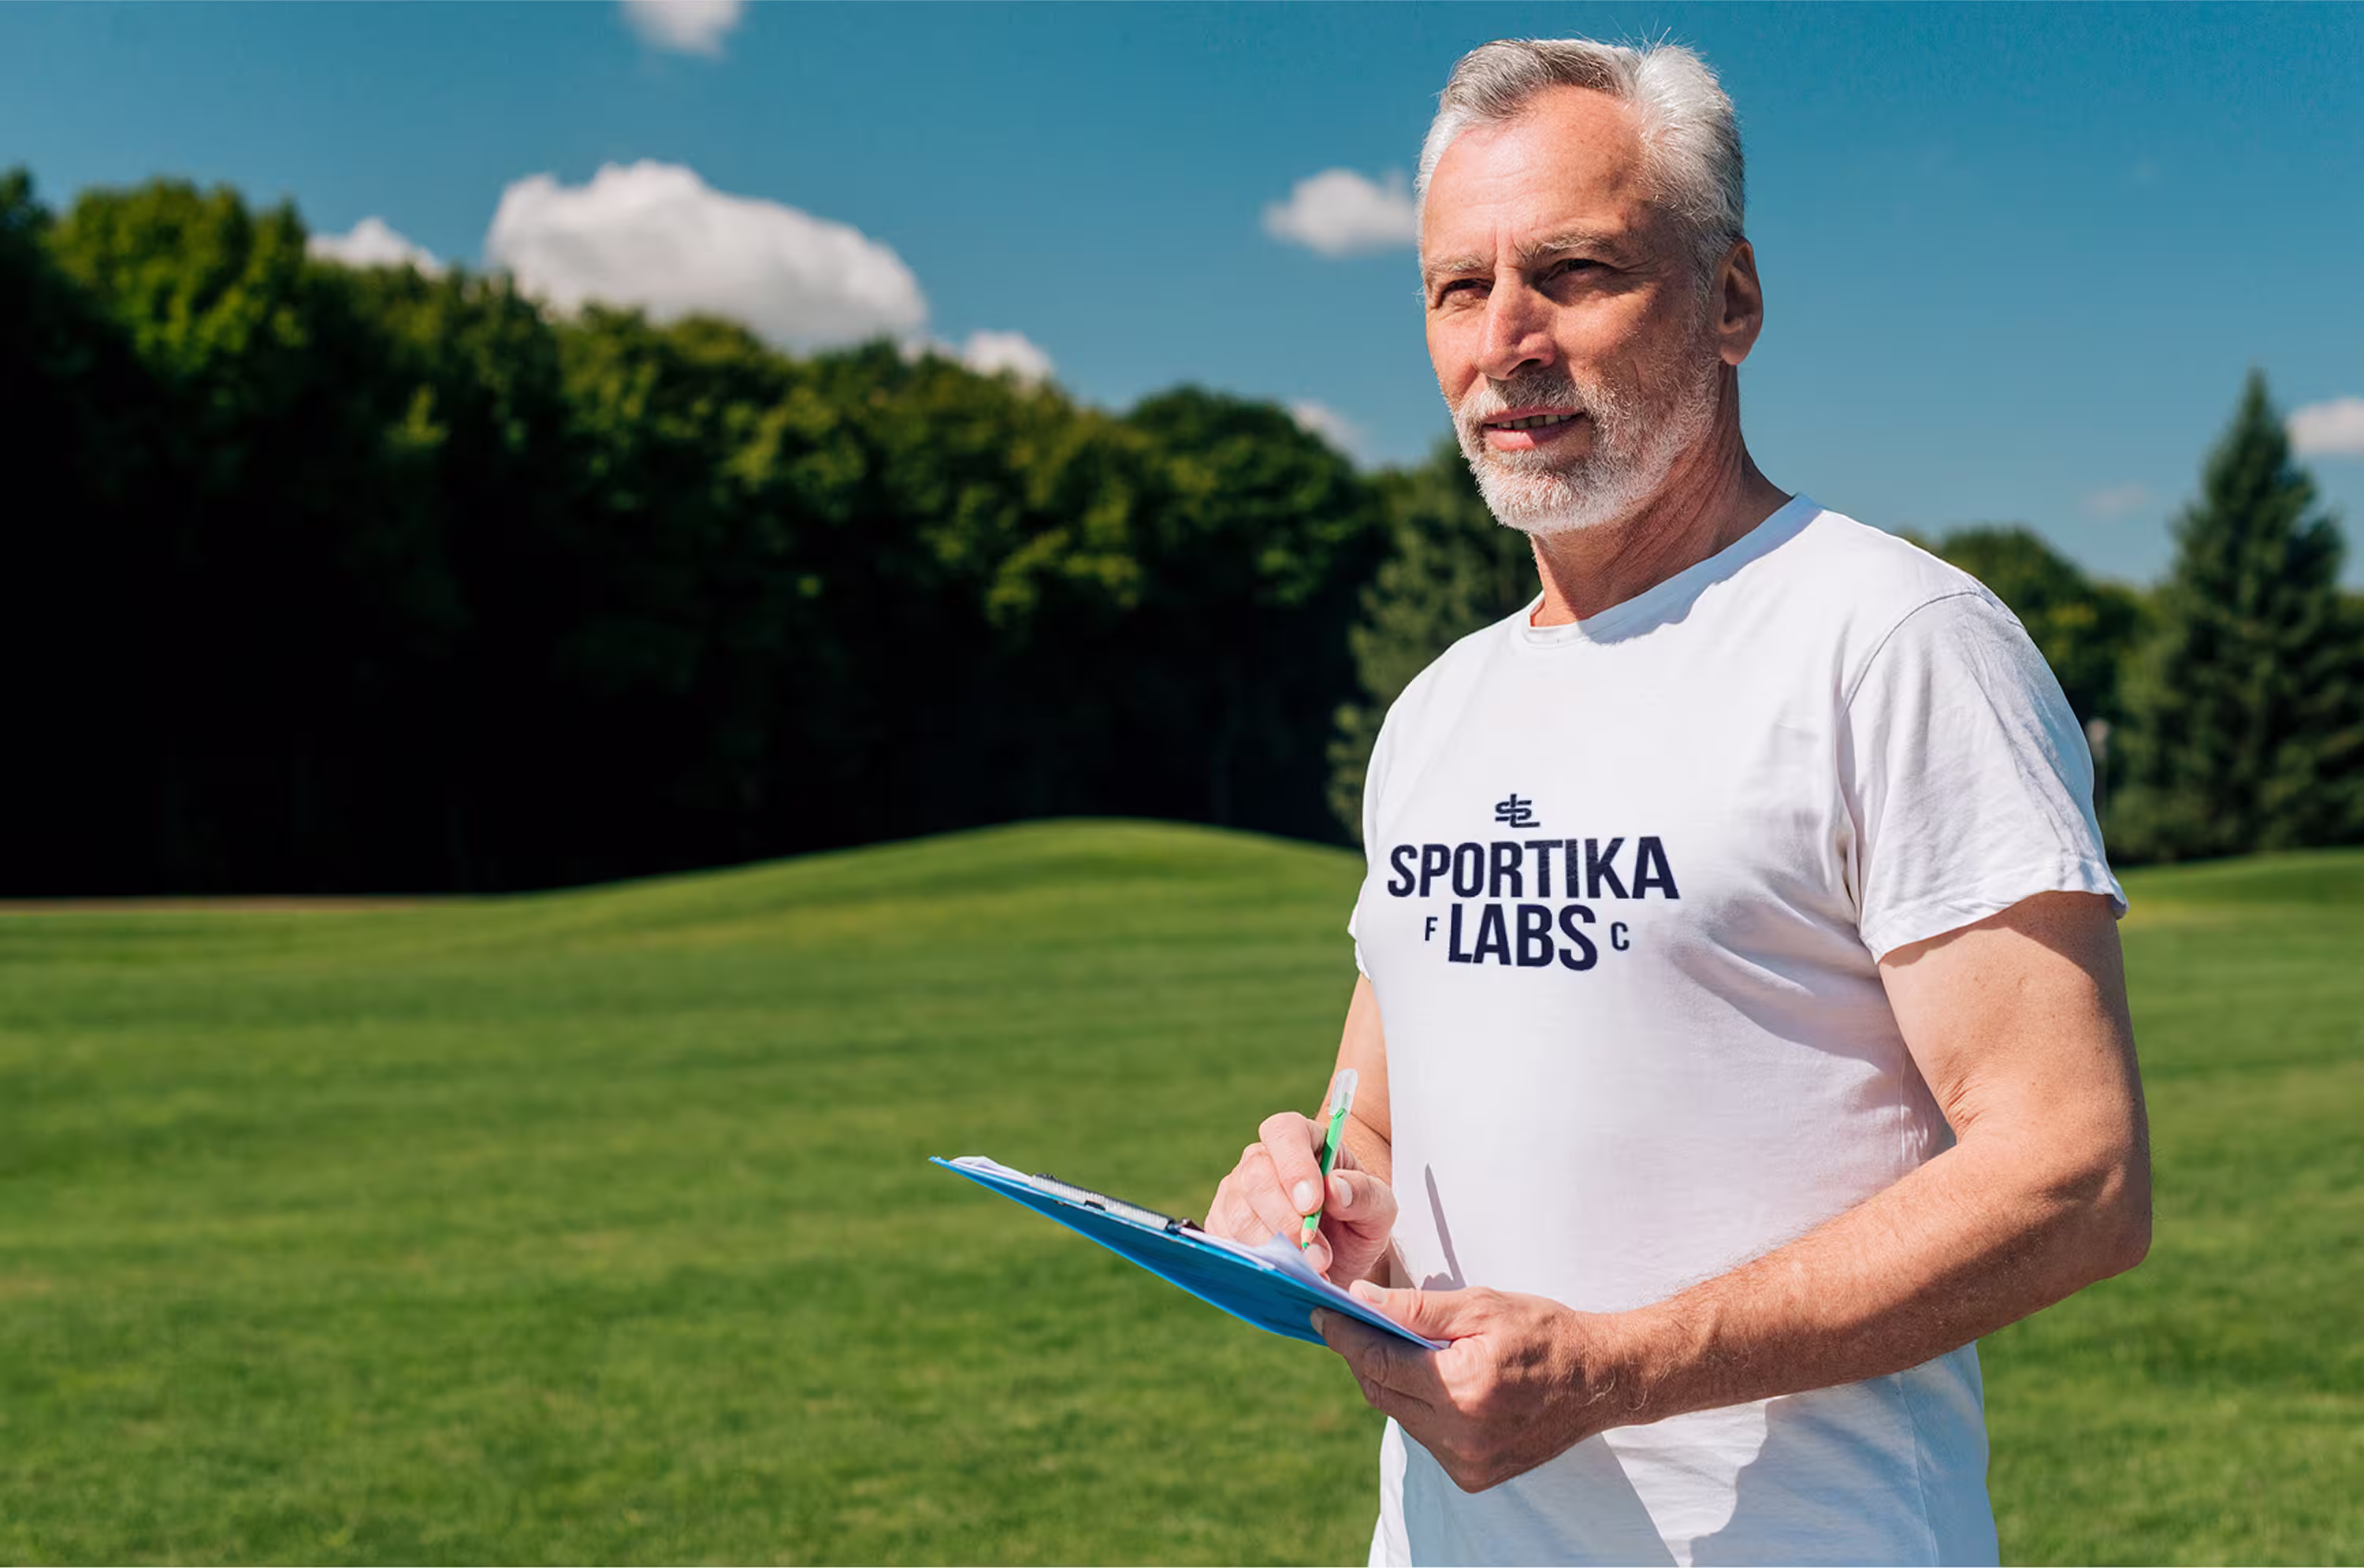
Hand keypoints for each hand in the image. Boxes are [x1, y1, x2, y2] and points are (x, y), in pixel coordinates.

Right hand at [1205, 1110, 1396, 1284]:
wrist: (1342, 1256)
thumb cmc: (1358, 1220)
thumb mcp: (1380, 1208)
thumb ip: (1365, 1193)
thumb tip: (1335, 1188)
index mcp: (1302, 1139)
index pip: (1285, 1132)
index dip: (1294, 1166)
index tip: (1312, 1204)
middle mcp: (1261, 1160)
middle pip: (1256, 1176)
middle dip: (1288, 1221)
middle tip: (1320, 1255)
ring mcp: (1236, 1193)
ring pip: (1240, 1215)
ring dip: (1278, 1249)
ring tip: (1313, 1269)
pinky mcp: (1222, 1227)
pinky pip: (1229, 1244)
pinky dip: (1260, 1265)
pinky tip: (1289, 1275)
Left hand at [1315, 1282, 1624, 1492]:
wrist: (1600, 1380)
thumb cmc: (1543, 1332)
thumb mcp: (1481, 1306)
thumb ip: (1416, 1309)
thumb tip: (1359, 1300)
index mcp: (1462, 1389)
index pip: (1379, 1363)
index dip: (1345, 1336)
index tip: (1321, 1313)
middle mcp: (1461, 1436)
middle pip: (1382, 1393)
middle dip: (1363, 1357)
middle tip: (1351, 1324)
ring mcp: (1468, 1463)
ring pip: (1401, 1417)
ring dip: (1392, 1382)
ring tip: (1397, 1347)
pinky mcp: (1475, 1476)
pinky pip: (1426, 1437)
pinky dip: (1419, 1408)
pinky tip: (1432, 1381)